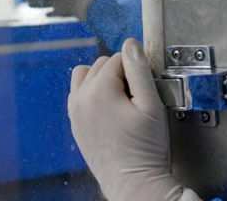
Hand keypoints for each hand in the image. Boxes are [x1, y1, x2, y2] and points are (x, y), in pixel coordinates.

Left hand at [68, 39, 200, 200]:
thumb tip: (130, 44)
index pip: (119, 59)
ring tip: (121, 100)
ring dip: (102, 79)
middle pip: (101, 65)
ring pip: (85, 76)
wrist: (133, 183)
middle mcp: (81, 97)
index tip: (144, 92)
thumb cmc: (145, 147)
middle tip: (136, 99)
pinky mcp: (75, 123)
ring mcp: (74, 111)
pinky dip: (92, 93)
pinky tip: (109, 108)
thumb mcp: (151, 104)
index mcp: (99, 90)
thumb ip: (140, 70)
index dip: (136, 71)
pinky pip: (78, 94)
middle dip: (120, 74)